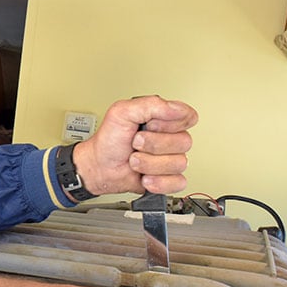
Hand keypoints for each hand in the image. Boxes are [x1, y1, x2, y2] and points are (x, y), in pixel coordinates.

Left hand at [73, 96, 197, 194]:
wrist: (99, 167)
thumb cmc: (109, 140)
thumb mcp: (122, 112)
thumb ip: (150, 104)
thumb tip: (176, 108)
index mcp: (164, 119)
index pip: (187, 117)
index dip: (166, 123)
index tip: (148, 125)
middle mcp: (171, 138)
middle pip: (184, 142)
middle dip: (152, 145)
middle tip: (135, 144)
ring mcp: (171, 159)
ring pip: (179, 163)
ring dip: (149, 164)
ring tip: (135, 160)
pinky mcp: (170, 179)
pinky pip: (178, 182)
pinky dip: (158, 182)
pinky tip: (145, 177)